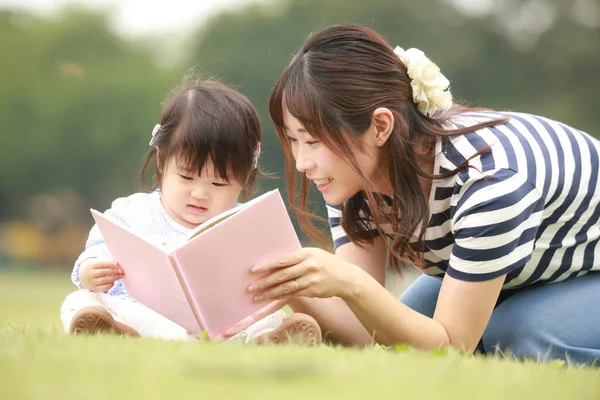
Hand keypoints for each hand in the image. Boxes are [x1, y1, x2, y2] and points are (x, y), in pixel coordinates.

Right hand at [79, 259, 123, 291]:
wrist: (83, 277)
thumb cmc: (95, 268)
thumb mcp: (98, 263)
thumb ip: (107, 263)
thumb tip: (118, 265)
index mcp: (91, 265)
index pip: (102, 264)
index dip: (110, 264)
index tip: (118, 264)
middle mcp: (90, 274)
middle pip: (104, 272)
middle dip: (114, 271)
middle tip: (121, 271)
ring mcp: (92, 282)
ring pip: (105, 280)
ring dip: (114, 278)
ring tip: (120, 275)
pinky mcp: (94, 288)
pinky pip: (104, 288)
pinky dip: (110, 285)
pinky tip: (113, 282)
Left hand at [247, 247, 365, 301]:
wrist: (347, 278)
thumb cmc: (327, 264)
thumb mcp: (314, 254)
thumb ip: (297, 258)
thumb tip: (274, 263)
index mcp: (307, 253)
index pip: (283, 260)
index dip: (267, 265)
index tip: (253, 270)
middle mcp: (309, 266)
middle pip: (282, 275)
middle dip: (264, 282)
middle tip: (250, 287)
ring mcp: (311, 280)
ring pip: (286, 287)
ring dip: (269, 293)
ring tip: (257, 297)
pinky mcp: (313, 291)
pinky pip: (293, 295)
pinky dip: (280, 297)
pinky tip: (271, 299)